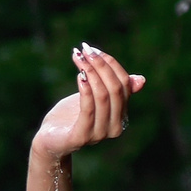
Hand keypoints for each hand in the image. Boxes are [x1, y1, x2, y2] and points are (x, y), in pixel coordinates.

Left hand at [33, 42, 145, 159]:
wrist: (50, 140)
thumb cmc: (71, 116)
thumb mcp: (93, 99)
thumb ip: (112, 88)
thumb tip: (141, 79)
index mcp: (121, 116)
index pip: (124, 84)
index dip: (110, 64)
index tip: (93, 50)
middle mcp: (115, 127)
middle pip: (115, 89)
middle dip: (100, 66)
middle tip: (85, 50)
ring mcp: (99, 134)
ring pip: (102, 97)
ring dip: (90, 73)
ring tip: (79, 59)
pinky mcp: (82, 136)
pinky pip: (88, 109)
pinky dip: (85, 90)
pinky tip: (80, 76)